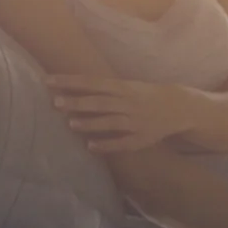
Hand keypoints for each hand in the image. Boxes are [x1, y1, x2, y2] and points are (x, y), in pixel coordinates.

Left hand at [46, 76, 198, 154]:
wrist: (178, 107)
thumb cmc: (144, 95)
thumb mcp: (127, 86)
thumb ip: (103, 89)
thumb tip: (71, 88)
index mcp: (123, 87)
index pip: (92, 82)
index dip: (70, 82)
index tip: (48, 81)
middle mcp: (128, 103)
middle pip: (99, 102)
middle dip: (78, 102)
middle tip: (56, 103)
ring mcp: (135, 121)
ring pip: (110, 121)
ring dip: (90, 123)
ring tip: (70, 124)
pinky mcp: (141, 138)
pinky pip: (122, 142)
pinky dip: (106, 144)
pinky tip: (90, 146)